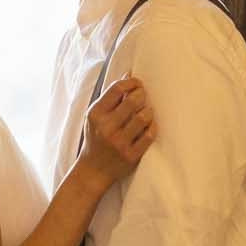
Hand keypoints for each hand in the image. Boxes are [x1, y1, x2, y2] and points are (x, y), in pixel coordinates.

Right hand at [82, 74, 154, 189]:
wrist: (93, 169)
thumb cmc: (96, 138)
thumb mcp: (95, 116)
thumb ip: (110, 98)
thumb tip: (128, 75)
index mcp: (96, 115)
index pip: (117, 89)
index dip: (132, 82)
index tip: (137, 83)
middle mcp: (106, 128)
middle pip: (133, 101)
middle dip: (142, 94)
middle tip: (143, 96)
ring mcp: (119, 143)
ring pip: (143, 117)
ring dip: (148, 111)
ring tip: (146, 112)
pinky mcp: (131, 155)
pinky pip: (149, 135)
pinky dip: (152, 127)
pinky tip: (149, 126)